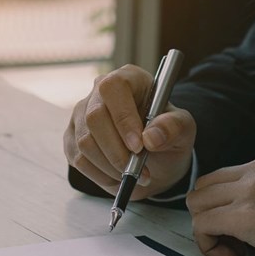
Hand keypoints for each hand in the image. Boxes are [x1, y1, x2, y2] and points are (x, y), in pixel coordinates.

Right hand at [64, 64, 196, 199]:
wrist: (154, 157)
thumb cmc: (167, 135)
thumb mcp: (183, 129)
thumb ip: (173, 128)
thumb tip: (151, 138)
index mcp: (128, 79)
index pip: (113, 88)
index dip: (123, 118)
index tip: (138, 147)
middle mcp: (98, 93)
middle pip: (94, 118)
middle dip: (116, 151)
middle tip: (136, 170)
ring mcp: (81, 115)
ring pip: (84, 142)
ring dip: (110, 166)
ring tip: (132, 175)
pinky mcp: (71, 138)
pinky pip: (78, 159)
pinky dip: (100, 175)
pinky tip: (118, 176)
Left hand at [186, 153, 254, 255]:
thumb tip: (237, 216)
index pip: (223, 178)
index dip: (223, 205)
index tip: (242, 229)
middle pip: (204, 188)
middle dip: (209, 215)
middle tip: (234, 241)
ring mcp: (250, 190)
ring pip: (196, 204)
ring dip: (207, 229)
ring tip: (234, 249)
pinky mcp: (245, 215)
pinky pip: (202, 225)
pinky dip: (208, 244)